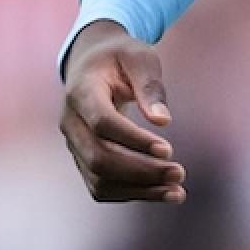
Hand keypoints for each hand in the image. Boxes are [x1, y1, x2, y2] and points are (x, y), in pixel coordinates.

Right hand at [59, 20, 186, 203]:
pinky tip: (162, 193)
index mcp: (81, 91)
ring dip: (139, 189)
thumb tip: (162, 120)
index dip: (133, 140)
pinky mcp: (83, 159)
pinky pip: (102, 186)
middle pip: (99, 158)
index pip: (102, 123)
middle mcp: (70, 122)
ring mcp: (74, 144)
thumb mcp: (139, 56)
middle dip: (141, 171)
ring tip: (177, 191)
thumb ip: (150, 84)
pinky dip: (132, 193)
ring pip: (99, 179)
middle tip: (179, 173)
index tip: (168, 149)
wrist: (92, 64)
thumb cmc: (119, 57)